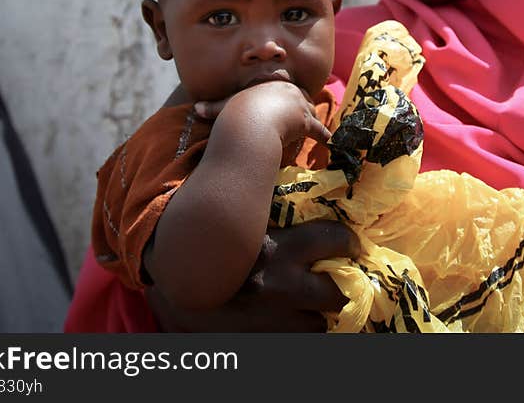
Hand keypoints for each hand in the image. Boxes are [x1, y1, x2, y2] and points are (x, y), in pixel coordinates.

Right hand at [146, 220, 360, 331]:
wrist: (174, 284)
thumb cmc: (212, 242)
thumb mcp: (244, 219)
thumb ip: (273, 205)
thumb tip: (310, 185)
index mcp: (278, 249)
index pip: (336, 241)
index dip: (348, 242)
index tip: (349, 242)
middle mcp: (281, 286)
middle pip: (337, 294)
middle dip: (342, 285)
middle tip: (339, 275)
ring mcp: (273, 320)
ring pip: (320, 323)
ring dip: (319, 310)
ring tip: (310, 297)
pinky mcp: (264, 338)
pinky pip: (300, 337)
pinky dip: (300, 326)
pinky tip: (290, 313)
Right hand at [208, 81, 329, 165]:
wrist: (250, 121)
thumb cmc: (235, 112)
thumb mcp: (224, 107)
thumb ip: (213, 108)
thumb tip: (195, 109)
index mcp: (269, 82)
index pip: (281, 85)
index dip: (285, 91)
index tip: (288, 95)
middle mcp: (287, 90)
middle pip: (300, 96)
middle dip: (303, 104)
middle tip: (304, 112)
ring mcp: (298, 104)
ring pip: (309, 111)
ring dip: (312, 119)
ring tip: (315, 127)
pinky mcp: (305, 121)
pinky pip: (317, 129)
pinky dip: (323, 135)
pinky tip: (328, 140)